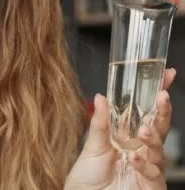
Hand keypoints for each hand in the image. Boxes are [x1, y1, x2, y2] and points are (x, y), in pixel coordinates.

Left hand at [65, 68, 175, 189]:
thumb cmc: (87, 179)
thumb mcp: (91, 148)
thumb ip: (99, 124)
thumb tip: (100, 97)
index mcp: (129, 138)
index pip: (147, 113)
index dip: (157, 96)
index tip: (167, 75)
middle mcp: (142, 151)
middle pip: (158, 128)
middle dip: (162, 111)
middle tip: (163, 96)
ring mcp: (147, 169)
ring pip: (159, 150)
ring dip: (153, 138)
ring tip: (144, 130)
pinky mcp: (149, 186)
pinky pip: (152, 174)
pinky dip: (143, 165)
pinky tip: (134, 158)